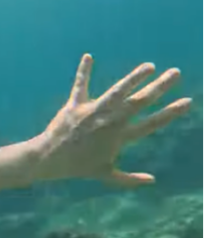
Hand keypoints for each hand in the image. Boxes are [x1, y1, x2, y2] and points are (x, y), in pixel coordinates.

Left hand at [33, 54, 192, 186]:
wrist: (49, 159)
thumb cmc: (78, 167)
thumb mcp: (106, 175)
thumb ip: (130, 178)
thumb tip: (152, 181)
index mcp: (119, 137)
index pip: (151, 123)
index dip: (171, 113)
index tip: (188, 101)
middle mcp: (109, 122)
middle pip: (139, 102)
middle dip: (159, 87)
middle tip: (175, 72)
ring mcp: (93, 112)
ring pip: (117, 91)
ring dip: (134, 77)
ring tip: (149, 65)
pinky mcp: (75, 105)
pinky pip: (80, 85)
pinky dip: (83, 71)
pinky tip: (88, 56)